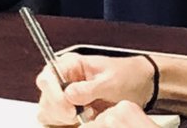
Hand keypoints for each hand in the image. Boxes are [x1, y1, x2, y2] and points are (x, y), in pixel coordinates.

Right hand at [36, 53, 156, 124]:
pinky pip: (58, 123)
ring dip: (64, 120)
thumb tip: (69, 95)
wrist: (141, 85)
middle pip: (45, 99)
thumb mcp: (110, 80)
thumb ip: (89, 88)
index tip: (70, 108)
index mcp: (70, 65)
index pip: (47, 78)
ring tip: (88, 116)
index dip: (54, 95)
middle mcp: (63, 80)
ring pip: (49, 113)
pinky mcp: (70, 113)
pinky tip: (85, 122)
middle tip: (80, 115)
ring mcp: (65, 97)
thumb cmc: (126, 75)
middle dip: (60, 111)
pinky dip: (67, 126)